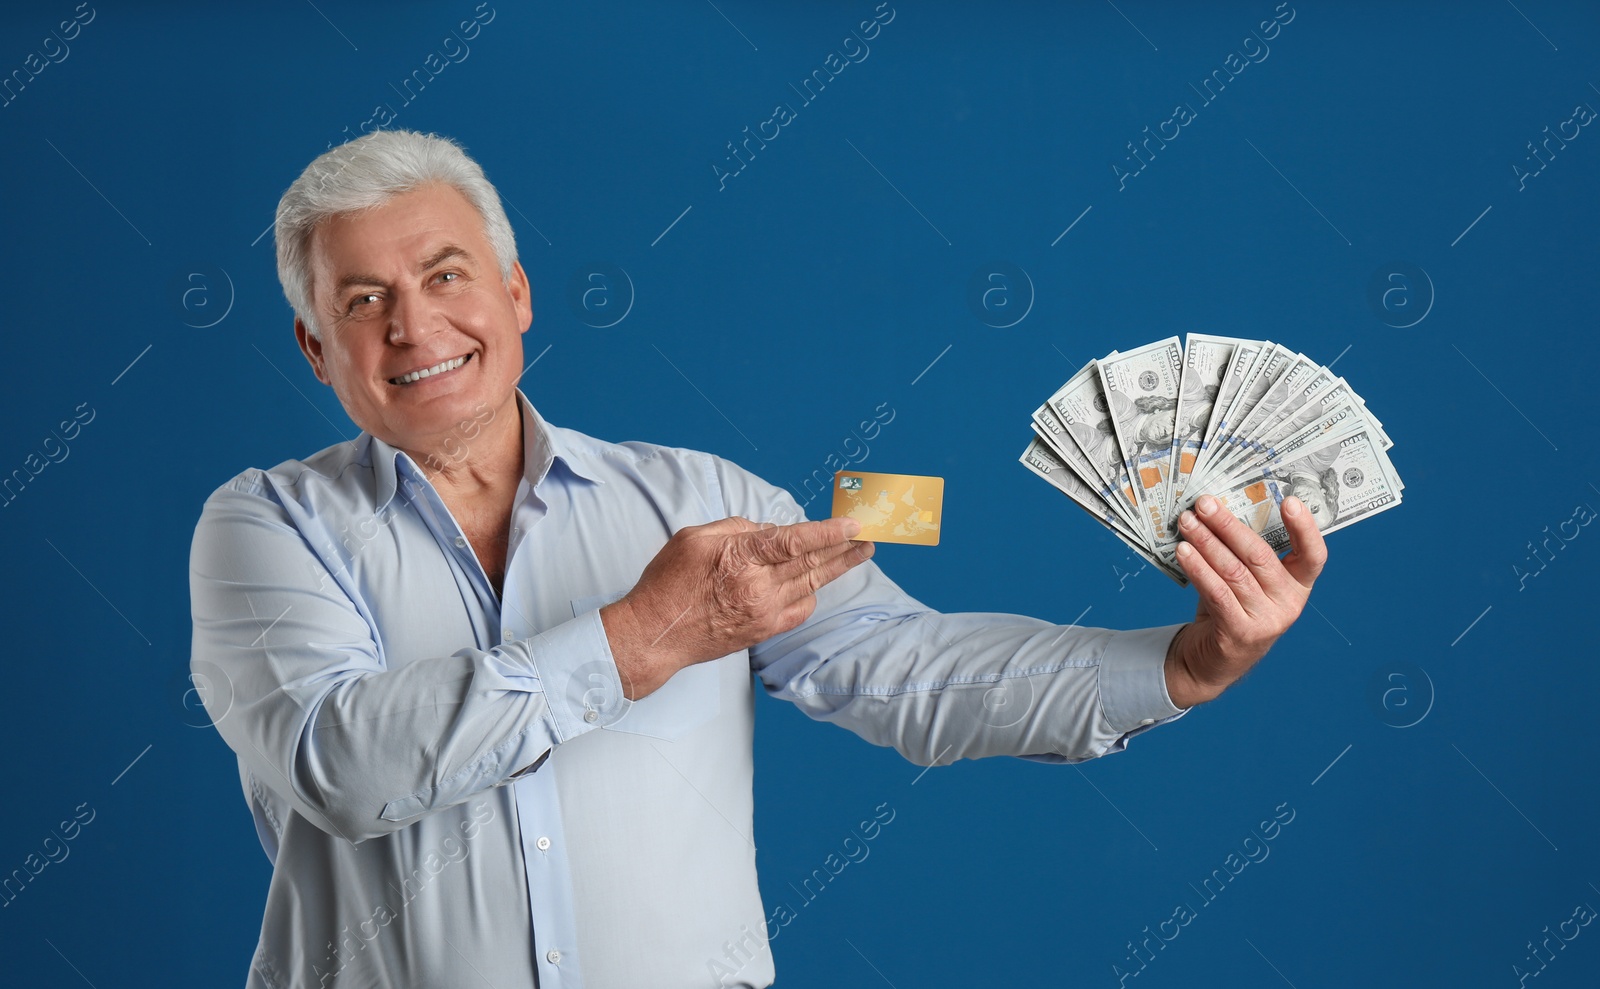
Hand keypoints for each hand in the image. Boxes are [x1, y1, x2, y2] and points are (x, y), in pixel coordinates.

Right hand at [600, 516, 874, 699]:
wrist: (655, 635)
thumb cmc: (667, 583)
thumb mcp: (693, 538)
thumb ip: (734, 529)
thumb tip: (766, 531)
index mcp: (741, 558)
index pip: (796, 540)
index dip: (828, 531)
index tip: (852, 524)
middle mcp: (758, 586)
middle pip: (812, 562)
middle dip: (844, 548)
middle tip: (869, 537)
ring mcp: (763, 612)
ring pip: (810, 586)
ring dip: (837, 569)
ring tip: (858, 555)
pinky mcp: (761, 631)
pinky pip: (798, 611)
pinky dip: (811, 596)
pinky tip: (819, 586)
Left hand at [1164, 494, 1327, 707]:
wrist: (1213, 660)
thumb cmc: (1230, 608)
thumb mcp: (1245, 580)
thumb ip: (1241, 552)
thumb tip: (1214, 510)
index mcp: (1299, 585)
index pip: (1313, 555)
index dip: (1304, 528)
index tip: (1290, 501)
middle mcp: (1289, 603)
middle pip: (1260, 556)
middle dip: (1228, 525)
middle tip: (1204, 503)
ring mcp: (1267, 621)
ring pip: (1234, 572)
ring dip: (1206, 543)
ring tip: (1187, 522)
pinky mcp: (1240, 633)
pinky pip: (1217, 593)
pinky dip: (1198, 569)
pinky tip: (1183, 551)